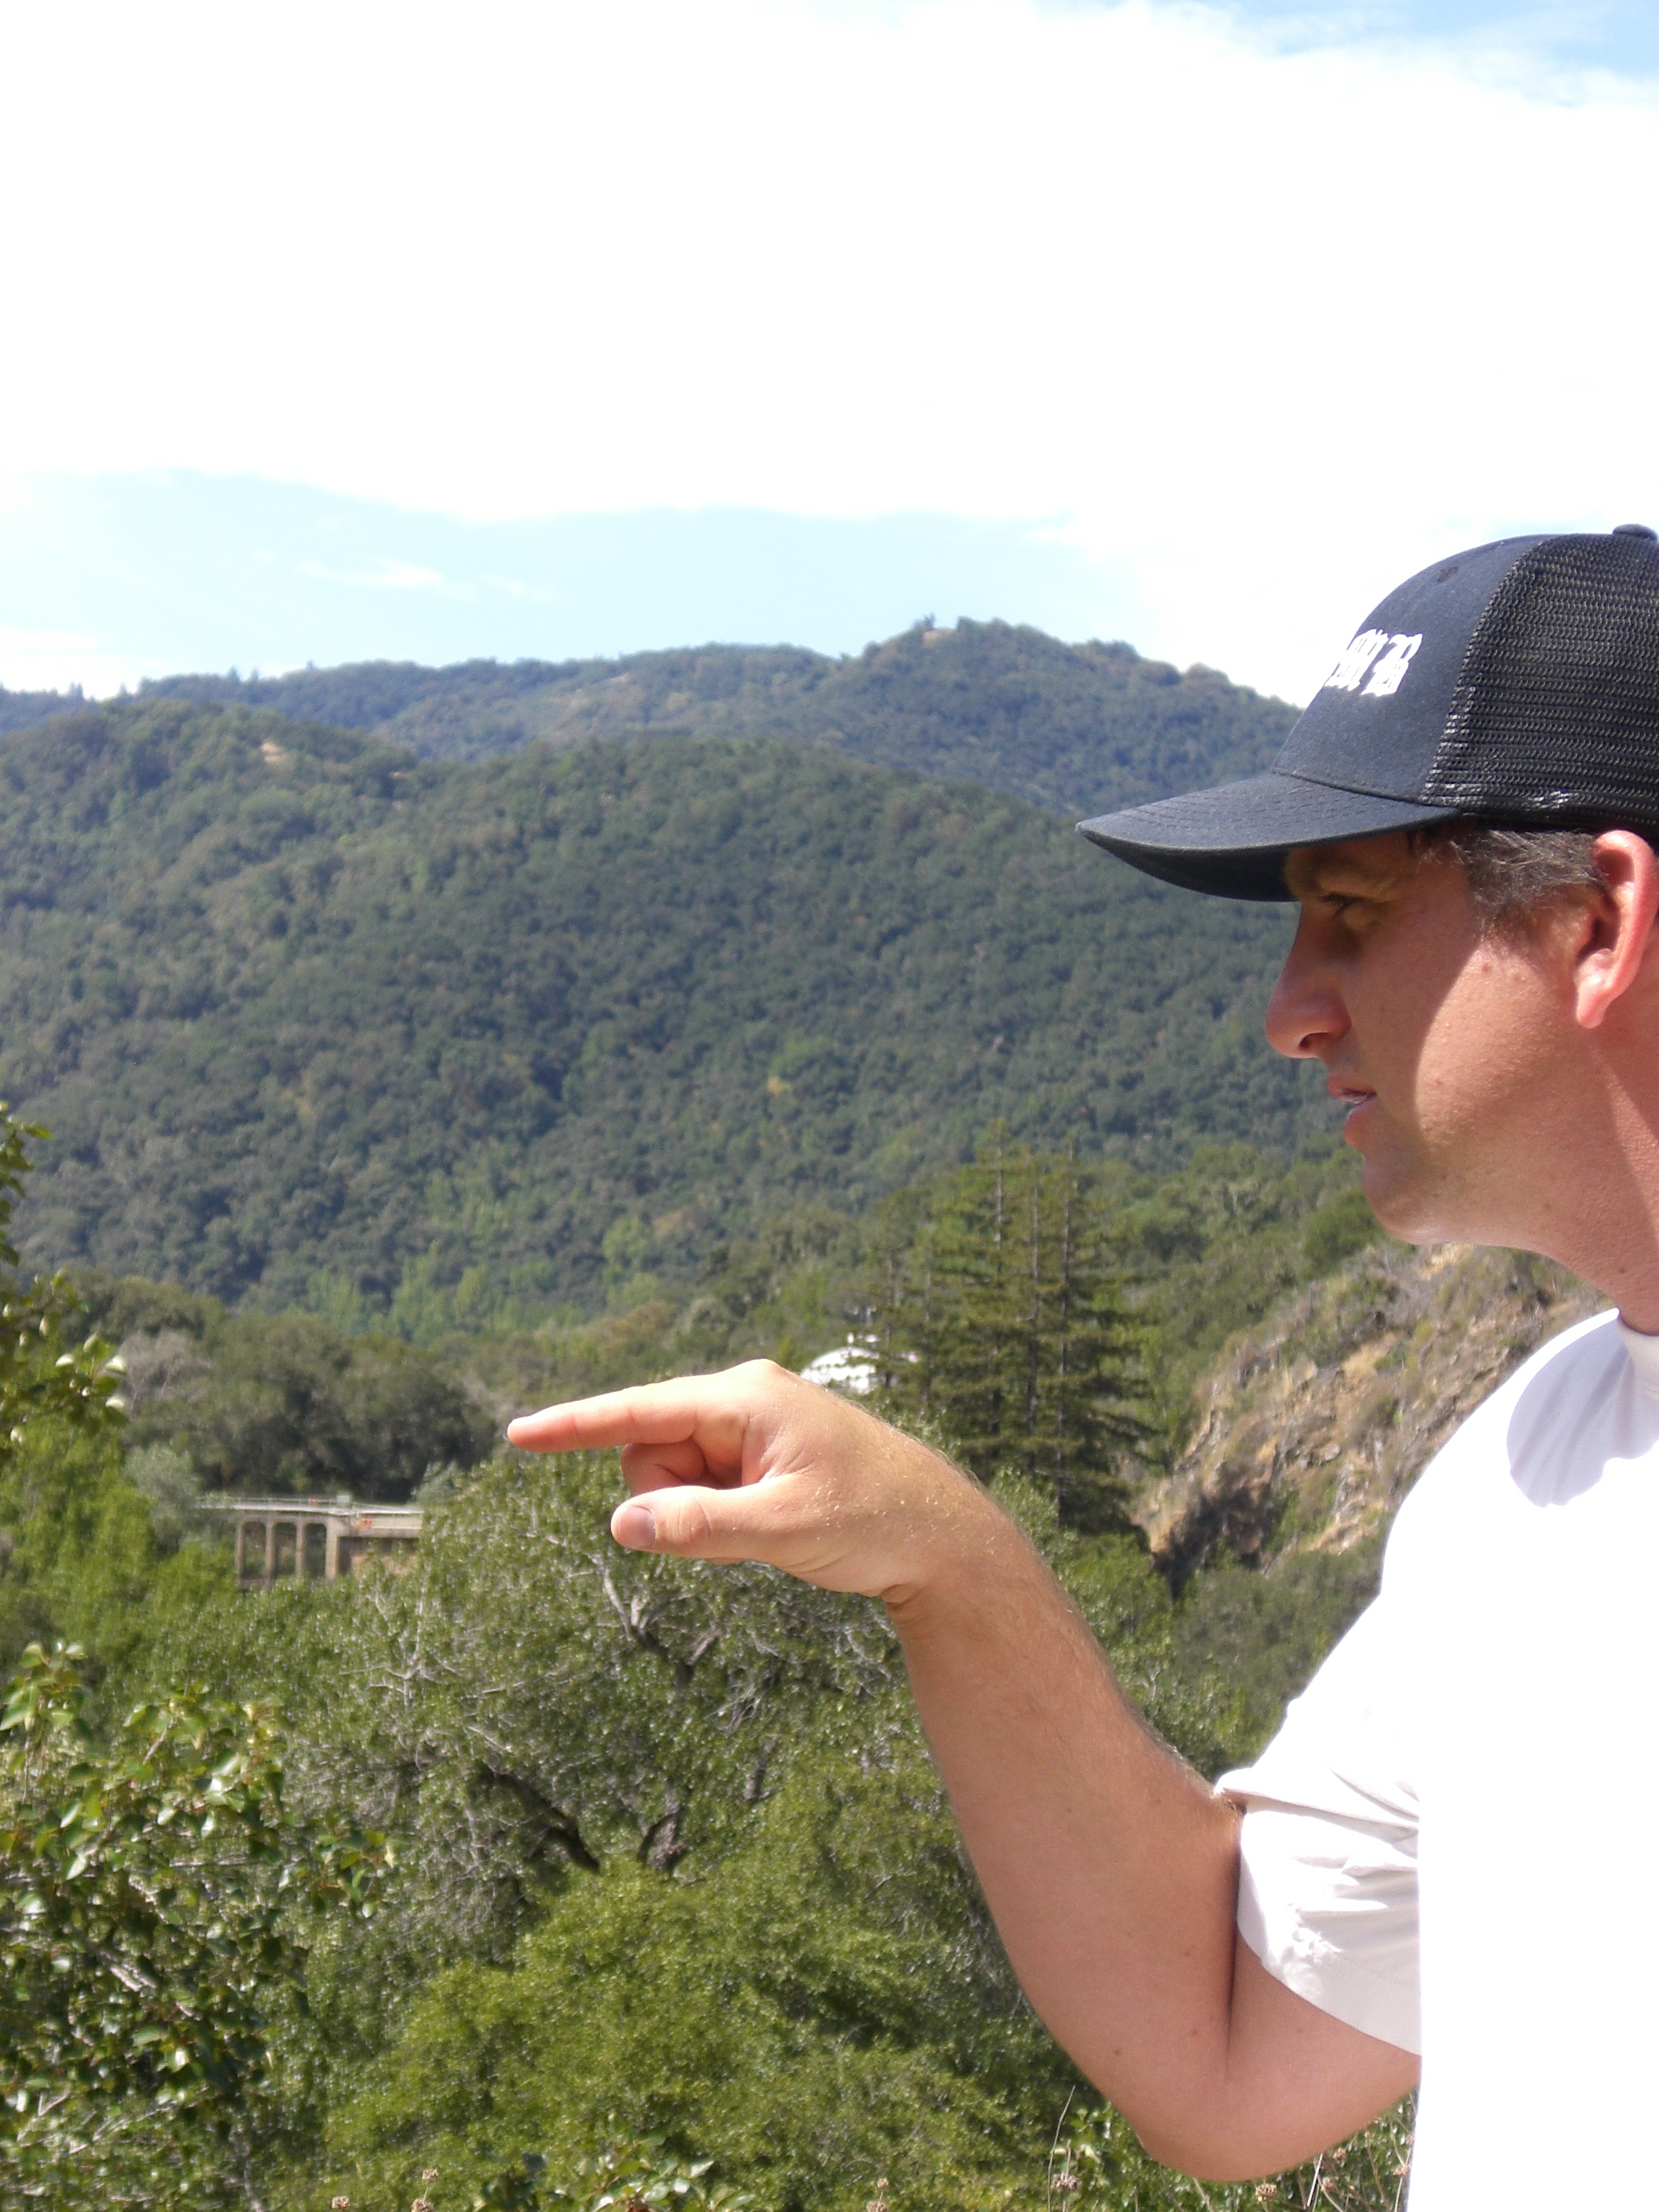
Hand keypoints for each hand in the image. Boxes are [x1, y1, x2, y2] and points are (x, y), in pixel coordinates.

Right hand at [505, 1359, 995, 1602]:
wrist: (942, 1534)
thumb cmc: (873, 1521)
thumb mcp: (783, 1531)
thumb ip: (698, 1528)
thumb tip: (621, 1524)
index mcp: (745, 1397)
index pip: (638, 1409)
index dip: (574, 1426)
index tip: (517, 1435)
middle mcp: (741, 1400)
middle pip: (650, 1453)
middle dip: (669, 1501)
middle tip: (739, 1530)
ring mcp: (750, 1429)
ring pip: (673, 1478)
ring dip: (697, 1516)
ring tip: (766, 1529)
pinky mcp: (759, 1457)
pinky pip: (703, 1491)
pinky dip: (717, 1519)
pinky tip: (770, 1529)